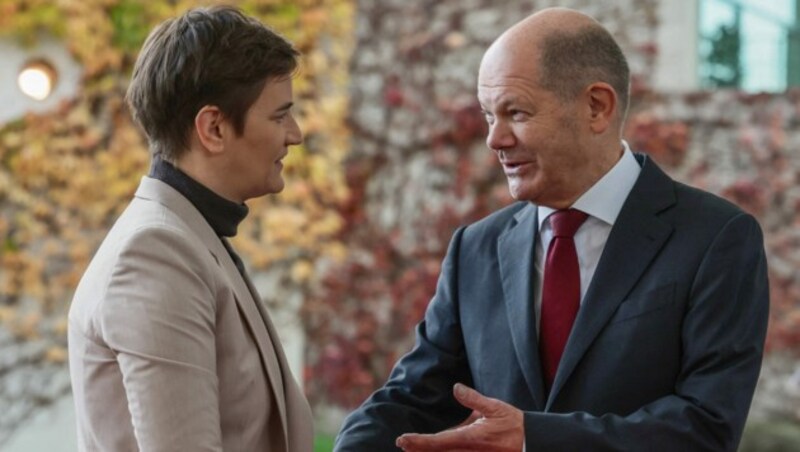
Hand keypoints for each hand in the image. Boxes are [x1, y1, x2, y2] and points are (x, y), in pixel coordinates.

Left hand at [396, 383, 523, 451]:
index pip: (437, 442)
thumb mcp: (494, 407)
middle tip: (402, 443)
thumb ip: (473, 399)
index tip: (402, 440)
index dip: (418, 442)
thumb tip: (456, 388)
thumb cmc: (514, 425)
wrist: (532, 444)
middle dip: (418, 450)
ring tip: (412, 448)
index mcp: (469, 439)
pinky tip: (434, 449)